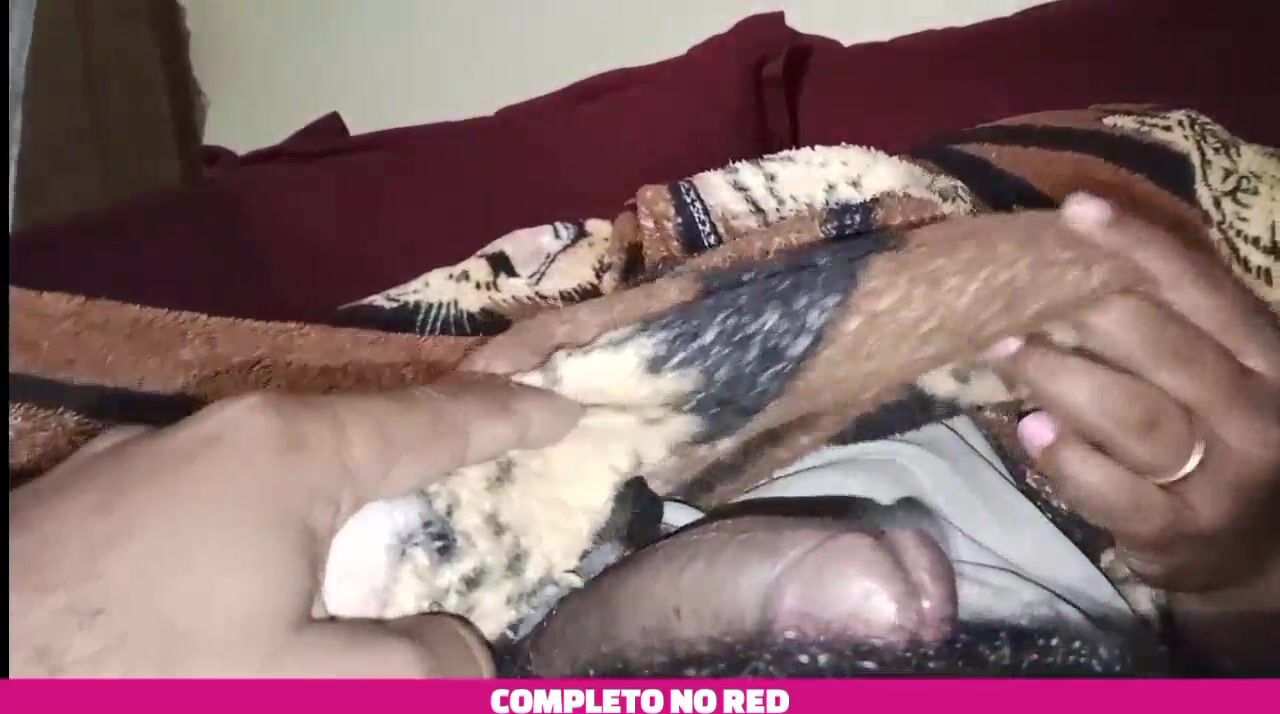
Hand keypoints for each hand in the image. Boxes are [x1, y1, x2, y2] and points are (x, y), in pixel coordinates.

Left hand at [9, 375, 581, 676]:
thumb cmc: (137, 669)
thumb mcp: (298, 687)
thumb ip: (414, 669)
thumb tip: (471, 653)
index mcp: (293, 453)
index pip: (434, 422)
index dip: (509, 417)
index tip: (567, 406)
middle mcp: (227, 432)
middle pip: (363, 428)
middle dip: (433, 443)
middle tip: (495, 449)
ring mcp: (153, 456)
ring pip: (288, 461)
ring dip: (352, 486)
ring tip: (392, 514)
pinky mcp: (101, 498)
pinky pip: (228, 492)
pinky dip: (281, 518)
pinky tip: (263, 565)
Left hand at [985, 193, 1279, 670]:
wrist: (1259, 553)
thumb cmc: (1221, 439)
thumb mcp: (1223, 374)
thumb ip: (1174, 323)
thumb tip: (1075, 253)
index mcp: (1268, 358)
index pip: (1201, 287)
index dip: (1137, 244)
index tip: (1075, 210)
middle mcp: (1256, 413)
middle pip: (1161, 345)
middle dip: (1081, 314)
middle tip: (1013, 302)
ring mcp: (1223, 480)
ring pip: (1132, 414)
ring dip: (1058, 377)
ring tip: (1006, 353)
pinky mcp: (1179, 534)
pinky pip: (1114, 492)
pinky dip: (1066, 458)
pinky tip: (1031, 430)